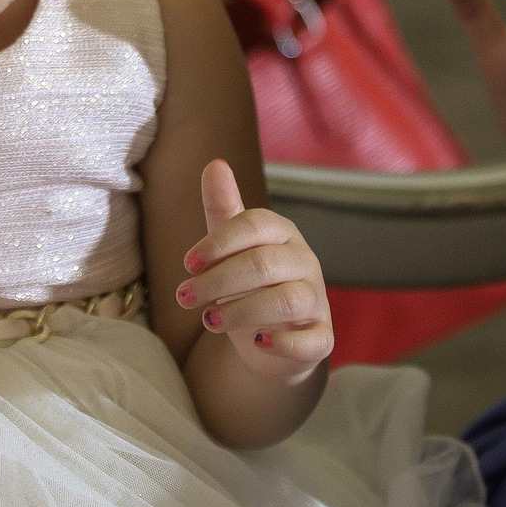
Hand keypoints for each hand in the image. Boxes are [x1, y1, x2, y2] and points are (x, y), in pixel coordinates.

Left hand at [177, 159, 332, 375]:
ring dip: (242, 311)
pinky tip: (256, 341)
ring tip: (208, 321)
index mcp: (283, 235)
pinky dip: (284, 343)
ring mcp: (316, 302)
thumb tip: (215, 163)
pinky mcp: (321, 338)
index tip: (187, 263)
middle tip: (184, 297)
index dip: (219, 242)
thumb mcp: (230, 247)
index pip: (256, 225)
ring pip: (287, 301)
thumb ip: (223, 209)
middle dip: (218, 280)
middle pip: (264, 264)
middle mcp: (305, 264)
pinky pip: (313, 340)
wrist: (269, 338)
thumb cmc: (247, 284)